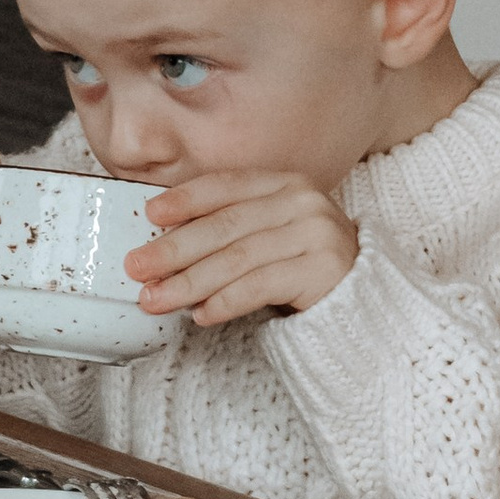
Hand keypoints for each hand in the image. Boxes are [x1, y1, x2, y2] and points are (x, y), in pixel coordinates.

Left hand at [129, 173, 358, 324]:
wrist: (363, 303)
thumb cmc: (301, 269)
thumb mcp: (268, 236)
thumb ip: (229, 230)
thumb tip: (162, 243)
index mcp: (285, 183)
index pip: (227, 186)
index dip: (186, 199)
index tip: (149, 216)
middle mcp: (303, 202)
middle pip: (226, 225)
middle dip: (174, 248)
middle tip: (137, 267)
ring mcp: (317, 234)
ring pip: (239, 258)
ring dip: (190, 281)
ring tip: (156, 299)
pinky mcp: (325, 271)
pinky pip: (262, 286)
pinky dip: (226, 301)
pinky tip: (201, 315)